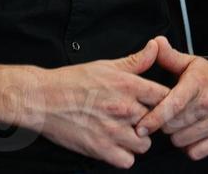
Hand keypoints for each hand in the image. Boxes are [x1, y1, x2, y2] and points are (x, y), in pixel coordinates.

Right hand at [21, 39, 171, 168]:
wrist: (42, 99)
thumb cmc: (73, 81)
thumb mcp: (107, 66)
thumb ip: (136, 61)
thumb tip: (155, 47)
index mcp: (128, 85)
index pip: (165, 97)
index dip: (164, 102)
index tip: (157, 104)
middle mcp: (124, 108)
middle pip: (157, 122)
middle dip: (150, 121)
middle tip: (138, 119)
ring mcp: (113, 131)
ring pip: (145, 144)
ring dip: (138, 140)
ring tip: (126, 132)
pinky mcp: (100, 149)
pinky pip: (127, 161)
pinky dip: (124, 156)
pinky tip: (116, 146)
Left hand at [136, 37, 207, 160]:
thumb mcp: (191, 61)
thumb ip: (169, 56)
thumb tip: (155, 43)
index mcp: (197, 83)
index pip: (173, 105)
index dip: (154, 118)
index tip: (141, 127)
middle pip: (173, 125)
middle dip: (164, 123)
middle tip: (168, 115)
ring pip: (182, 140)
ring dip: (176, 135)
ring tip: (180, 124)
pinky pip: (198, 151)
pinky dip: (190, 147)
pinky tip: (191, 135)